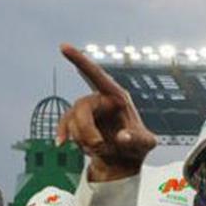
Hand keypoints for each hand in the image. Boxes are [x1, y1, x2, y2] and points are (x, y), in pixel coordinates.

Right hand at [57, 44, 155, 180]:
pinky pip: (64, 125)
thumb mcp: (144, 144)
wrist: (124, 158)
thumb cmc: (138, 146)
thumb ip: (137, 140)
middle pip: (81, 106)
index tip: (63, 46)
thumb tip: (122, 137)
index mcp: (118, 97)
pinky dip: (63, 134)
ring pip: (72, 118)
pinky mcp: (76, 120)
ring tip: (100, 149)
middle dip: (86, 129)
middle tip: (98, 146)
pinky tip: (61, 143)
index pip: (97, 75)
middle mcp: (100, 99)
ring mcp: (87, 109)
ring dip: (82, 137)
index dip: (80, 61)